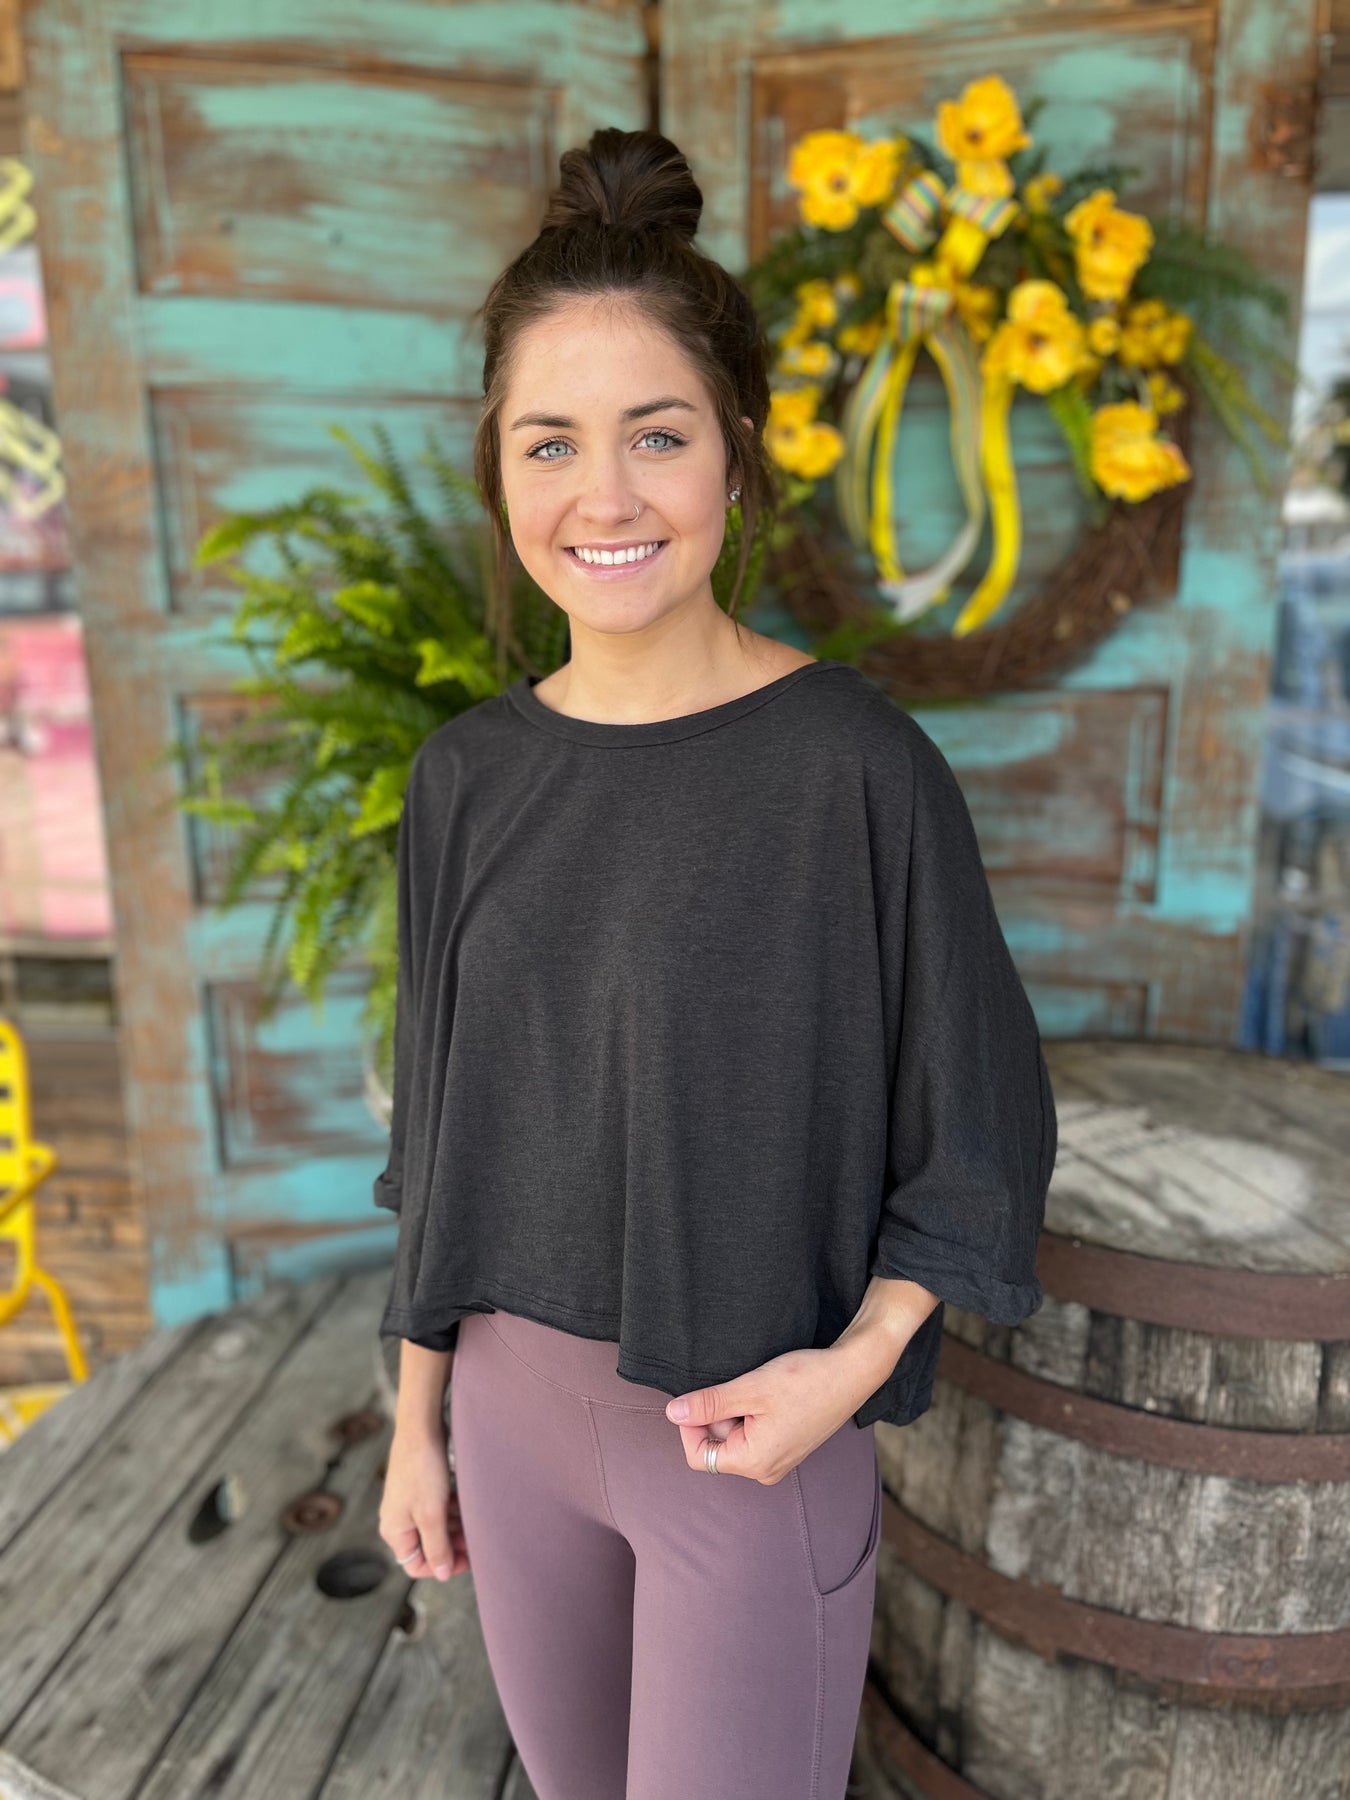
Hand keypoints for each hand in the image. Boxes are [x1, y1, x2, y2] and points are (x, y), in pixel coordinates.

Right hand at [378, 1417, 467, 1579]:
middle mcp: (398, 1519)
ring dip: (455, 1528)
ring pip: (435, 1526)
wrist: (421, 1426)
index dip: (443, 1566)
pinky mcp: (420, 1486)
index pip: (416, 1565)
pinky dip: (452, 1511)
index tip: (468, 1559)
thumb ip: (436, 1546)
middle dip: (452, 1546)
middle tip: (477, 1541)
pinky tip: (468, 1506)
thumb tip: (440, 1574)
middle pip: (428, 1546)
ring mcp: (409, 1502)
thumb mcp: (431, 1514)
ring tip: (476, 1523)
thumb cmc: (422, 1469)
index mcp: (395, 1531)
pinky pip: (437, 1508)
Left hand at [663, 1345, 874, 1482]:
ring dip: (736, 1412)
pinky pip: (754, 1435)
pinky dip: (752, 1413)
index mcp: (754, 1462)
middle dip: (718, 1415)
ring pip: (736, 1438)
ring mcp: (779, 1460)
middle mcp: (766, 1470)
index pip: (699, 1456)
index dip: (690, 1425)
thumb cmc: (805, 1380)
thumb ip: (709, 1404)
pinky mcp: (787, 1446)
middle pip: (718, 1446)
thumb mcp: (750, 1388)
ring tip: (758, 1390)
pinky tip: (770, 1394)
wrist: (852, 1373)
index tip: (701, 1396)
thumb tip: (672, 1413)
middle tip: (740, 1388)